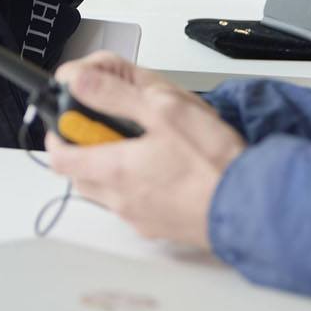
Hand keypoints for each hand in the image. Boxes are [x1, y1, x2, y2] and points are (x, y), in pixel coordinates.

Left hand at [45, 52, 246, 249]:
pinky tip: (160, 169)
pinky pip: (131, 205)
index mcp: (115, 169)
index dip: (57, 133)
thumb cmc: (214, 162)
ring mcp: (139, 217)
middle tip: (106, 127)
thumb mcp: (163, 109)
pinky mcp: (159, 227)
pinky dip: (133, 186)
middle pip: (78, 175)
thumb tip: (79, 83)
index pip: (58, 157)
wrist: (253, 204)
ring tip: (139, 145)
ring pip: (104, 192)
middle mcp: (121, 200)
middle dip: (82, 149)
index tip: (70, 117)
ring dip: (108, 168)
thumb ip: (115, 95)